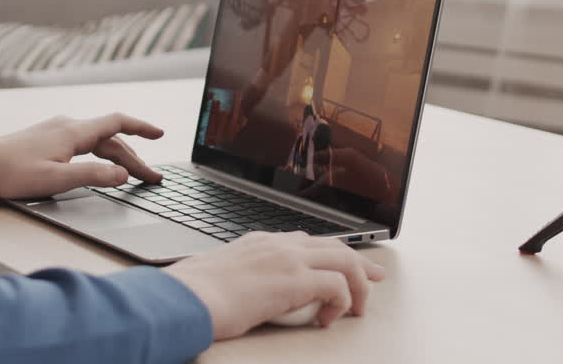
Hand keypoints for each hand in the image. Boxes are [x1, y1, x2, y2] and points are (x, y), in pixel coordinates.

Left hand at [0, 113, 164, 198]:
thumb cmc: (11, 173)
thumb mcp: (57, 179)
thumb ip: (92, 177)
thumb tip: (123, 176)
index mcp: (73, 132)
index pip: (117, 123)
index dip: (141, 128)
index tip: (160, 134)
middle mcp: (68, 126)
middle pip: (110, 138)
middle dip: (135, 157)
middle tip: (152, 178)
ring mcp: (57, 131)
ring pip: (97, 142)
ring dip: (118, 158)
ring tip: (133, 176)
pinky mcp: (48, 139)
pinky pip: (84, 144)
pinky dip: (101, 155)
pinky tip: (102, 166)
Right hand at [164, 233, 384, 339]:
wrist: (187, 296)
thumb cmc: (195, 293)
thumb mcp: (221, 275)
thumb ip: (242, 275)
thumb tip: (246, 290)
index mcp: (261, 242)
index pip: (308, 240)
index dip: (332, 252)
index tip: (347, 264)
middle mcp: (278, 244)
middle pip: (335, 245)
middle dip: (361, 263)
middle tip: (376, 279)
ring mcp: (288, 259)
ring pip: (345, 260)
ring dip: (358, 286)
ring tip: (355, 309)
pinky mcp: (294, 281)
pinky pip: (338, 286)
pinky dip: (341, 304)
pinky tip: (326, 320)